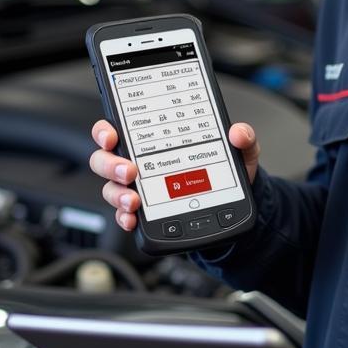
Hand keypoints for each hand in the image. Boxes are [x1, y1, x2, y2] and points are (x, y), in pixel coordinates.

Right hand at [90, 119, 260, 231]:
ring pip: (110, 188)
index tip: (112, 135)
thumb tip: (238, 132)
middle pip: (105, 159)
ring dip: (117, 194)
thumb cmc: (224, 171)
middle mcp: (139, 162)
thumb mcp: (239, 151)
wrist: (232, 207)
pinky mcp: (145, 213)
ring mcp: (139, 188)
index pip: (118, 127)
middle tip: (129, 170)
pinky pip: (124, 215)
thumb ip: (243, 137)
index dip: (106, 130)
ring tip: (135, 199)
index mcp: (153, 139)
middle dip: (109, 164)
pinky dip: (125, 218)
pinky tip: (134, 220)